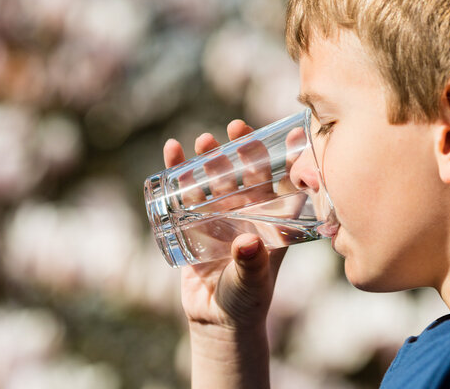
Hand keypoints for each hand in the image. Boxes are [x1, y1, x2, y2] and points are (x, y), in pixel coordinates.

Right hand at [163, 119, 286, 329]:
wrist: (216, 319)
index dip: (277, 159)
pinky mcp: (193, 224)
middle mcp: (246, 213)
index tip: (277, 135)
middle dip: (238, 151)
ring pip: (214, 180)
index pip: (276, 183)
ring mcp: (219, 217)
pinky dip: (178, 173)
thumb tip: (248, 242)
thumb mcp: (252, 283)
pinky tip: (172, 152)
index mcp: (270, 222)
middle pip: (243, 175)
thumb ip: (252, 264)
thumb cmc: (246, 301)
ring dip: (209, 159)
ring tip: (202, 140)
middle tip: (232, 129)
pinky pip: (185, 194)